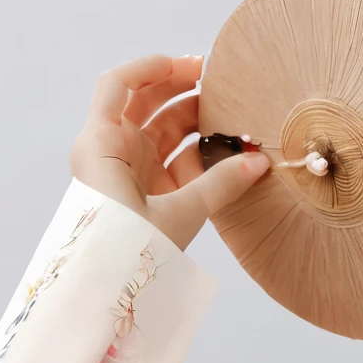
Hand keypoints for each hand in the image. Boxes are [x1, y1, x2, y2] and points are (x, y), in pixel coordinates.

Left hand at [69, 54, 268, 248]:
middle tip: (219, 81)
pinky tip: (226, 152)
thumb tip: (260, 163)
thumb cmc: (124, 252)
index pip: (118, 85)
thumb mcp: (177, 214)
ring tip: (231, 116)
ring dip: (194, 120)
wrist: (102, 297)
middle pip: (143, 101)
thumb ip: (221, 185)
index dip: (151, 67)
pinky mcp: (143, 192)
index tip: (189, 64)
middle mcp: (110, 151)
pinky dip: (196, 153)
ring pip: (160, 130)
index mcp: (102, 145)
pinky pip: (171, 159)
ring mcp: (127, 170)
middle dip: (180, 87)